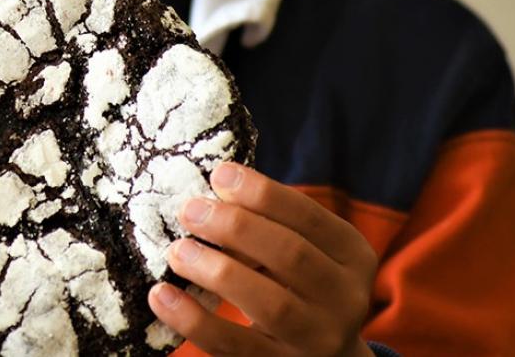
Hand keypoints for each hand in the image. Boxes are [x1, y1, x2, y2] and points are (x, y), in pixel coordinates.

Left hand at [148, 164, 377, 356]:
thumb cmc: (300, 285)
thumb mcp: (306, 250)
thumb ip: (271, 221)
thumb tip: (213, 188)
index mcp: (352, 255)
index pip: (310, 218)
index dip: (264, 194)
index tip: (219, 175)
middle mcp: (345, 299)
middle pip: (291, 257)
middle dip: (236, 227)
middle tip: (189, 210)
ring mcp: (316, 340)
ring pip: (269, 304)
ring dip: (216, 271)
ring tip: (177, 251)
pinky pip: (233, 346)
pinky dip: (193, 320)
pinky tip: (162, 296)